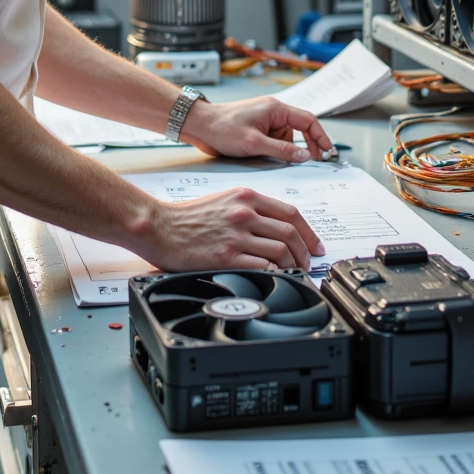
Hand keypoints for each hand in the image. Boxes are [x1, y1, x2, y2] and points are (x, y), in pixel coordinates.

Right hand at [142, 187, 324, 272]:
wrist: (159, 227)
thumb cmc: (188, 217)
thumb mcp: (224, 200)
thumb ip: (251, 208)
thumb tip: (277, 228)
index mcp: (246, 197)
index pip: (290, 213)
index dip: (309, 232)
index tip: (315, 245)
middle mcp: (244, 213)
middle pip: (290, 233)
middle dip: (306, 252)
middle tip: (308, 263)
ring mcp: (236, 235)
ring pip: (281, 251)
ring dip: (293, 264)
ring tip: (292, 272)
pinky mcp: (227, 256)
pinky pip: (263, 266)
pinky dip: (275, 273)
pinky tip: (274, 277)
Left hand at [179, 95, 334, 162]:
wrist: (199, 126)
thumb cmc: (222, 128)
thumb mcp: (254, 143)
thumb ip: (282, 150)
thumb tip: (305, 156)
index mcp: (276, 108)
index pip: (308, 121)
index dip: (321, 137)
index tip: (328, 152)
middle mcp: (273, 112)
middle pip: (299, 131)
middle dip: (304, 147)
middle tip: (312, 162)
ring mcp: (265, 121)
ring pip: (286, 139)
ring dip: (284, 151)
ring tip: (268, 157)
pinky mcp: (257, 130)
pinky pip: (274, 141)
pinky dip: (274, 151)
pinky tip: (264, 156)